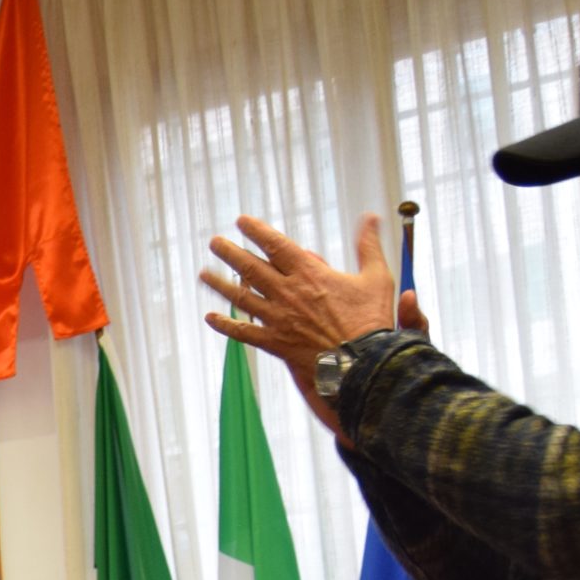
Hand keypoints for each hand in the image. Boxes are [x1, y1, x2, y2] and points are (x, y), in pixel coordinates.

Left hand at [200, 212, 398, 429]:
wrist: (362, 363)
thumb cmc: (371, 320)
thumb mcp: (376, 277)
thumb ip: (369, 245)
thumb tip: (373, 216)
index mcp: (309, 274)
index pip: (276, 245)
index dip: (256, 231)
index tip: (241, 221)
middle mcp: (288, 293)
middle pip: (251, 268)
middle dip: (230, 252)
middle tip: (214, 242)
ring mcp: (278, 319)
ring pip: (242, 297)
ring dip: (220, 284)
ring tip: (204, 274)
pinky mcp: (275, 343)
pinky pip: (244, 333)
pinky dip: (226, 325)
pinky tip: (210, 319)